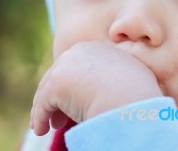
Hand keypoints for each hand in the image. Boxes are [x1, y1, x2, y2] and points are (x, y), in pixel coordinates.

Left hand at [30, 41, 162, 135]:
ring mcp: (66, 66)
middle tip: (59, 118)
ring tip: (48, 126)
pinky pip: (43, 104)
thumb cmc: (137, 93)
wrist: (131, 99)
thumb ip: (115, 74)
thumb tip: (111, 87)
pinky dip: (39, 118)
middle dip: (57, 98)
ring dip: (46, 110)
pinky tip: (40, 130)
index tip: (76, 102)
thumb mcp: (130, 74)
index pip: (76, 66)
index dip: (74, 85)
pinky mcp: (56, 84)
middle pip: (59, 75)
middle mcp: (79, 51)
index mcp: (96, 48)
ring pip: (48, 90)